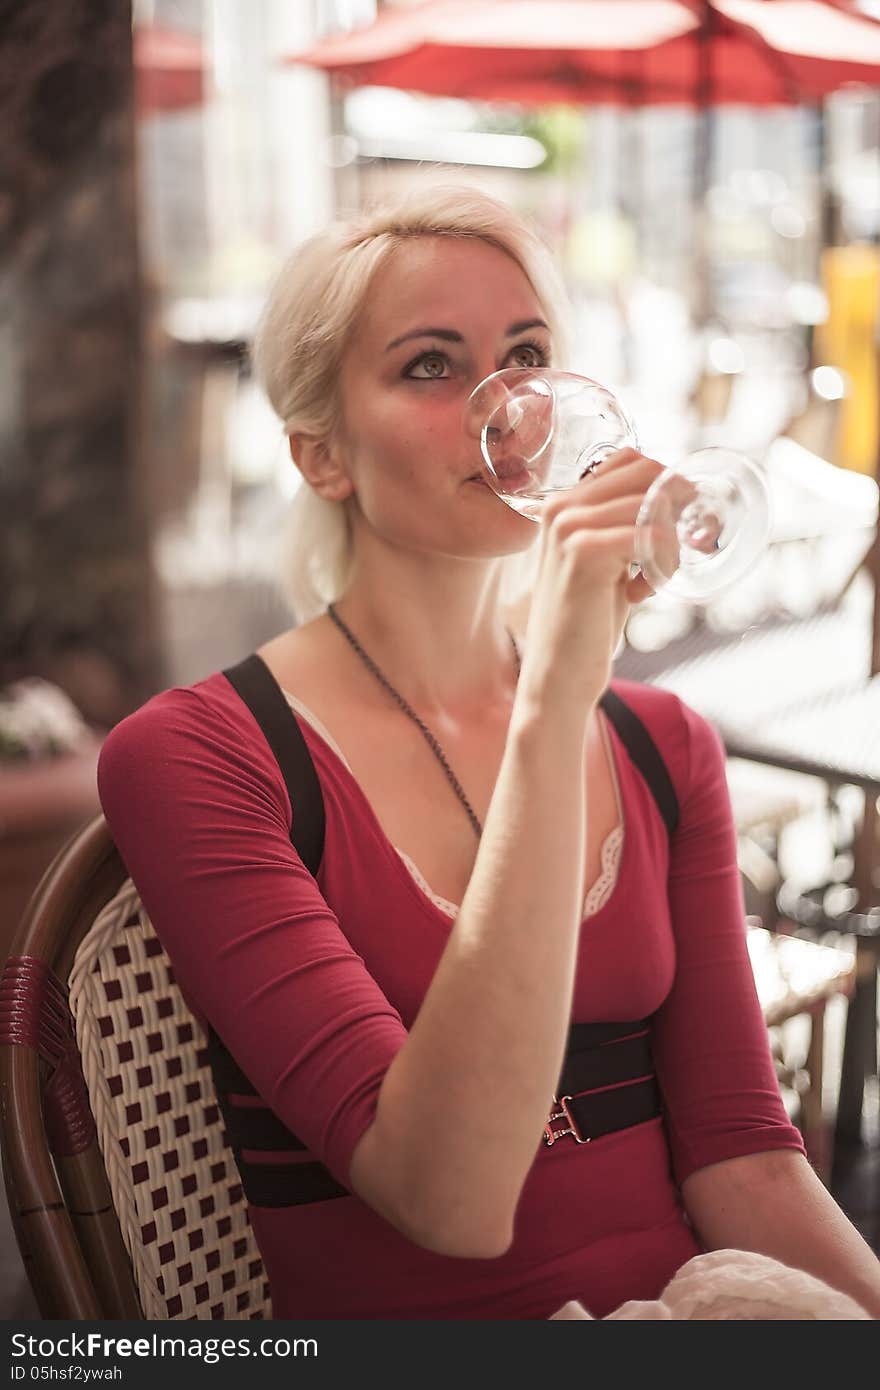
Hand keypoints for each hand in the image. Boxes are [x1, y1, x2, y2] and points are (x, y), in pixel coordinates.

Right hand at [519, 448, 663, 708]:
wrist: (558, 676)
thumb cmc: (586, 623)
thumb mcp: (606, 564)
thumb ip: (624, 530)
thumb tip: (677, 501)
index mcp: (563, 504)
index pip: (631, 460)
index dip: (668, 483)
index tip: (684, 518)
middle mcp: (561, 507)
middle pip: (646, 472)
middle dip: (680, 503)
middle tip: (690, 541)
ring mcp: (569, 528)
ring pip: (654, 503)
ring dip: (672, 541)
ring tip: (656, 578)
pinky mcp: (584, 554)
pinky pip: (651, 536)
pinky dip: (663, 563)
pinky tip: (645, 591)